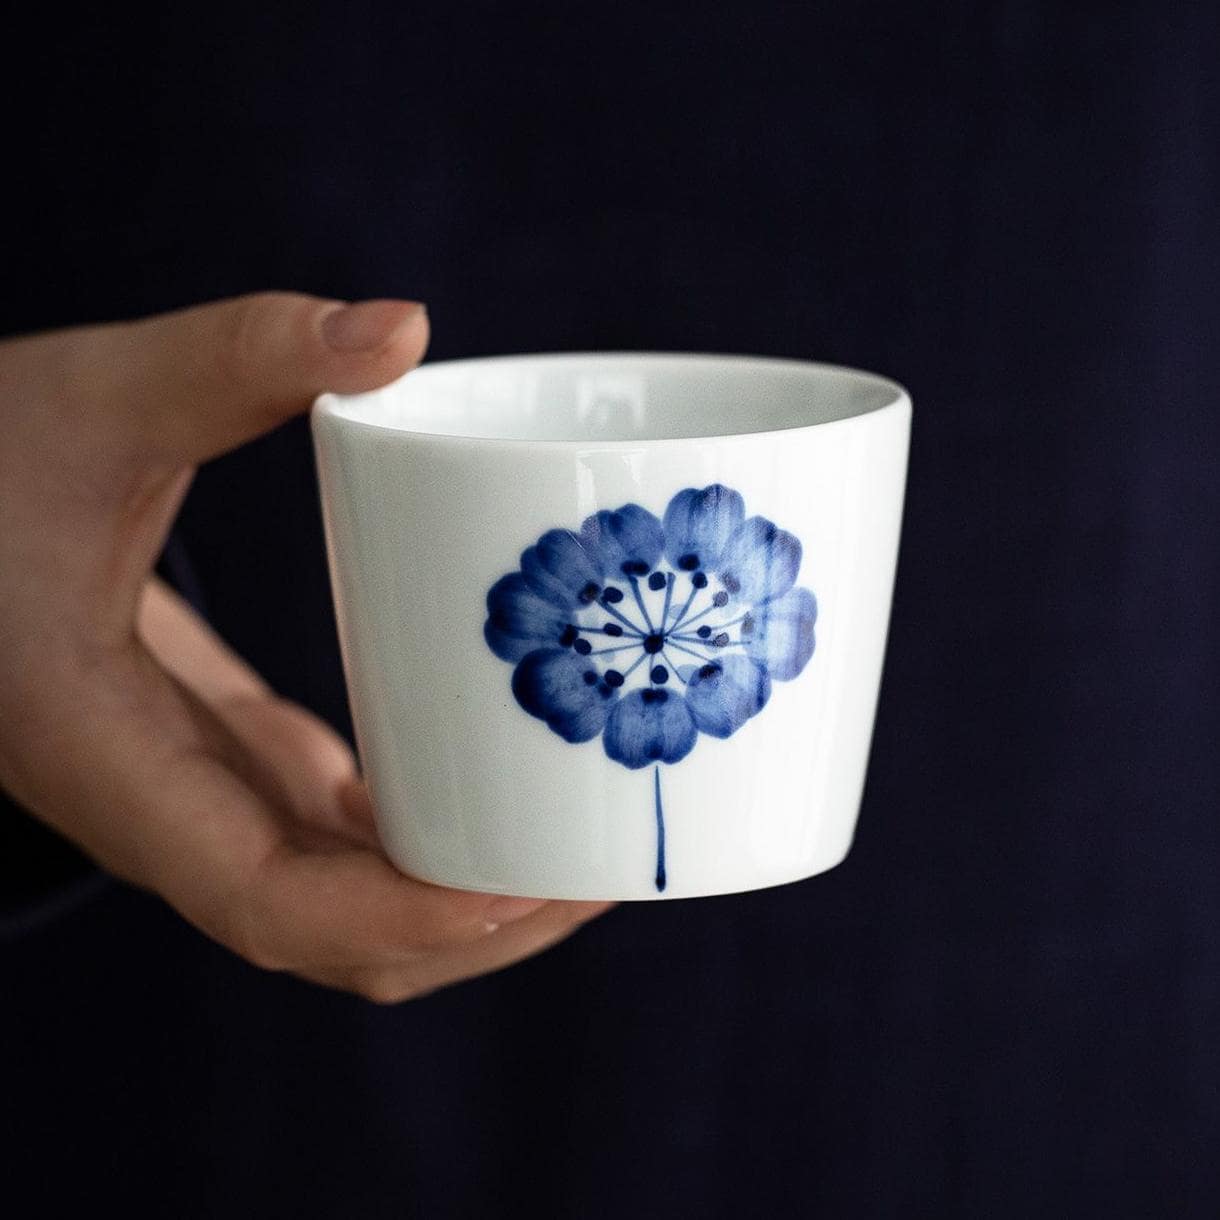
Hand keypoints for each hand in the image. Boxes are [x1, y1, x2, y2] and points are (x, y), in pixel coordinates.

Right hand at [0, 293, 611, 1000]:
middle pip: (344, 936)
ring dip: (469, 895)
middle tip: (613, 860)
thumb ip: (234, 358)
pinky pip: (341, 842)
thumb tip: (403, 326)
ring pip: (348, 905)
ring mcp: (200, 800)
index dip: (414, 919)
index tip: (543, 883)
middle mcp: (165, 813)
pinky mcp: (226, 764)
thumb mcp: (90, 399)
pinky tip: (503, 781)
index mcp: (114, 764)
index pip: (273, 905)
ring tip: (589, 836)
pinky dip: (428, 842)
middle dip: (484, 923)